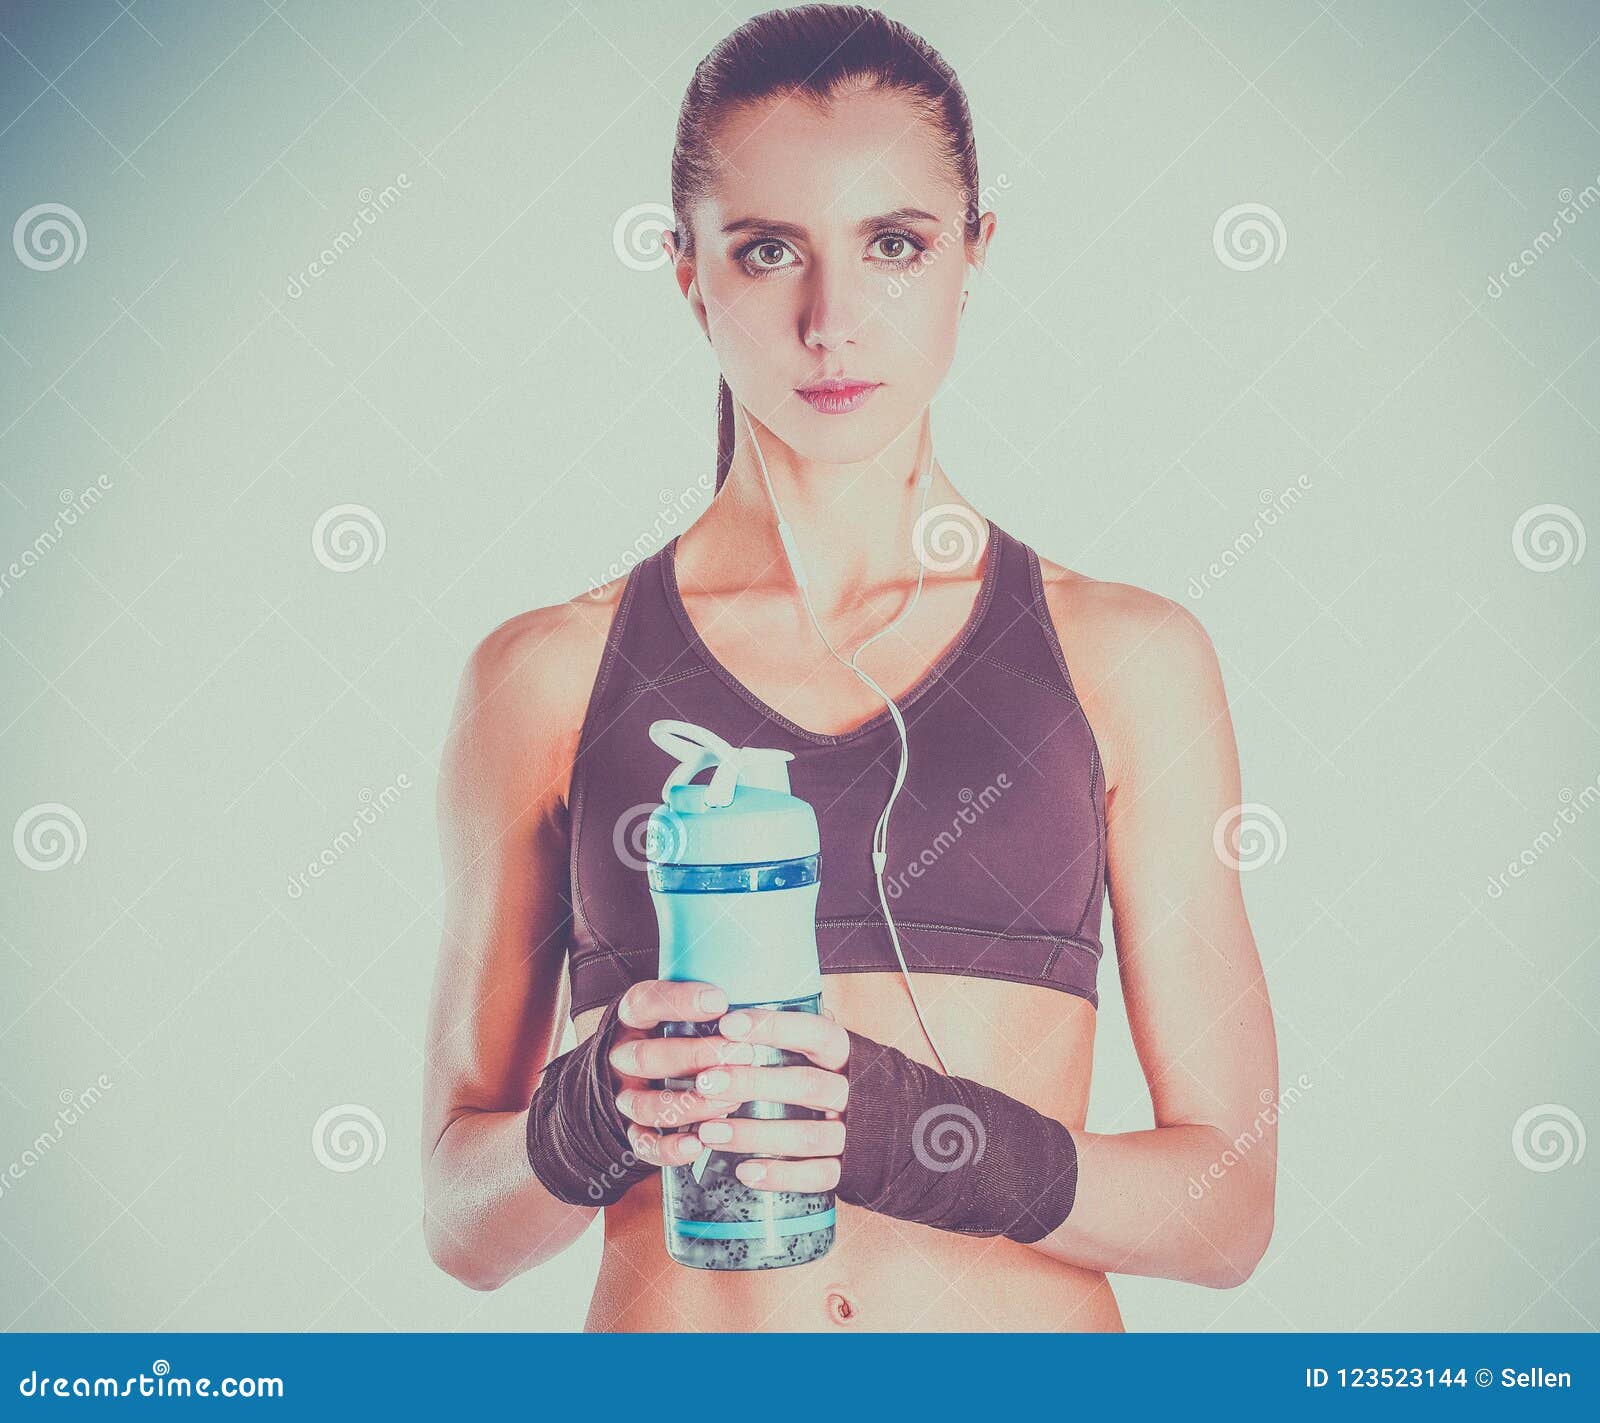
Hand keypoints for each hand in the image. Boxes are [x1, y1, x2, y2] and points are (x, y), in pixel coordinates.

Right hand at [605, 979, 755, 1171]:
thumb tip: (750, 1008)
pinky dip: (669, 1148)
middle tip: (738, 1054)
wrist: (647, 1069)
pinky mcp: (632, 1130)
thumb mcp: (688, 1008)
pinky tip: (697, 1144)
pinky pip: (643, 1144)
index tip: (719, 1002)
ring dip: (689, 1105)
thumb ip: (710, 1009)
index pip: (645, 1003)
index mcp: (634, 1017)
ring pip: (643, 1105)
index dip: (680, 1002)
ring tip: (729, 1101)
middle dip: (695, 1057)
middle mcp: (624, 1056)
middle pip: (646, 1057)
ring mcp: (626, 1094)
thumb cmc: (680, 1030)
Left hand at [693, 1004, 850, 1193]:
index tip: (727, 1025)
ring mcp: (855, 1134)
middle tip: (706, 1081)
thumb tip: (750, 1001)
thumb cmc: (850, 1079)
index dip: (773, 1027)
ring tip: (709, 1132)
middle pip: (806, 1085)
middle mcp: (856, 1093)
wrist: (907, 1129)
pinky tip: (744, 1172)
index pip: (815, 1033)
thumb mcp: (835, 1050)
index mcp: (850, 1055)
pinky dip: (780, 1176)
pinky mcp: (851, 1169)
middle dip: (753, 1083)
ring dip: (755, 1135)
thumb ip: (802, 1033)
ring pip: (807, 1136)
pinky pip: (817, 1177)